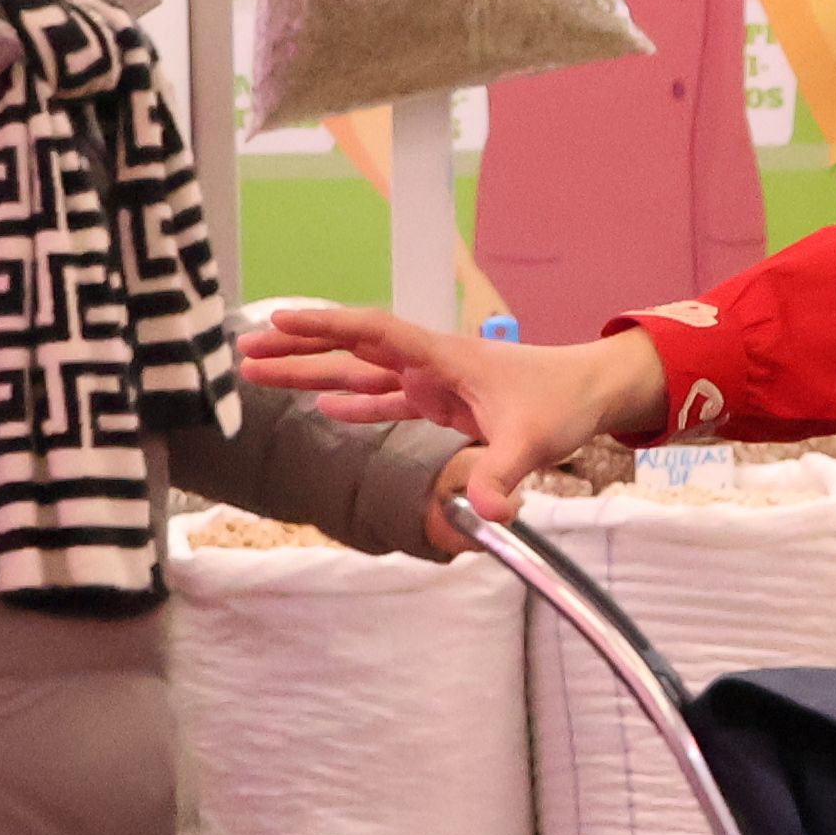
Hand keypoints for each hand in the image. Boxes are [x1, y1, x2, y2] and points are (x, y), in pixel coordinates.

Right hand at [250, 302, 667, 463]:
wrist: (591, 392)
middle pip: (351, 348)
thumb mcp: (533, 440)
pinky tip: (323, 407)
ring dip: (313, 373)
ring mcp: (433, 381)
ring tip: (262, 373)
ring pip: (361, 371)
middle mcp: (430, 363)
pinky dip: (355, 402)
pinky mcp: (442, 402)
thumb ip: (502, 474)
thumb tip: (486, 514)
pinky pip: (387, 399)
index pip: (372, 332)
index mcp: (442, 357)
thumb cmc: (563, 402)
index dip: (325, 327)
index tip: (279, 321)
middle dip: (299, 348)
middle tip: (244, 348)